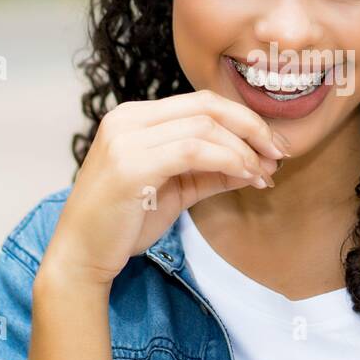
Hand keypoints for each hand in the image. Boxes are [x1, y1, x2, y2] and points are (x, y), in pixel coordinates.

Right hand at [42, 90, 289, 285]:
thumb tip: (258, 165)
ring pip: (204, 127)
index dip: (243, 119)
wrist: (81, 256)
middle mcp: (127, 119)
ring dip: (243, 149)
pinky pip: (193, 150)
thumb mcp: (176, 191)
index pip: (200, 102)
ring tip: (263, 173)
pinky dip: (228, 161)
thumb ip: (212, 172)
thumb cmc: (123, 224)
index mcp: (134, 118)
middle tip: (279, 153)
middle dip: (251, 127)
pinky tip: (247, 177)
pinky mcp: (131, 164)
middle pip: (207, 105)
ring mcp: (126, 139)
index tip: (272, 145)